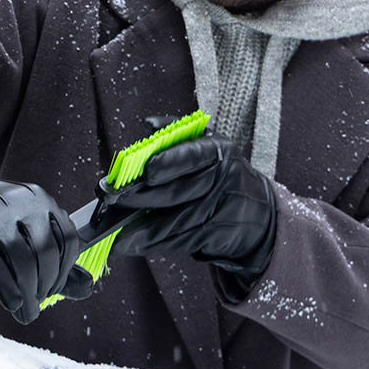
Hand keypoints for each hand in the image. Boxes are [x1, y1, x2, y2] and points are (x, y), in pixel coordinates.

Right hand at [0, 150, 91, 323]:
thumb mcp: (23, 232)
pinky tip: (11, 301)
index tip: (52, 289)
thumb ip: (55, 260)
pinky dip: (5, 288)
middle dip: (44, 286)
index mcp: (38, 199)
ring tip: (24, 309)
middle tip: (35, 305)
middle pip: (44, 251)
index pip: (67, 238)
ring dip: (27, 293)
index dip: (64, 271)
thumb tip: (86, 287)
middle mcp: (18, 201)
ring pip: (19, 258)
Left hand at [98, 135, 276, 277]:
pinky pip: (176, 241)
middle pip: (176, 192)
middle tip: (111, 199)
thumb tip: (147, 124)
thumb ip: (175, 136)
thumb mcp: (207, 147)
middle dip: (140, 198)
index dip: (169, 162)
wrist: (257, 214)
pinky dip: (149, 244)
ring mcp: (218, 211)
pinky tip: (127, 243)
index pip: (192, 155)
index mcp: (217, 152)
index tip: (146, 171)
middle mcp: (221, 180)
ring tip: (112, 229)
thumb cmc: (220, 175)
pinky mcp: (212, 236)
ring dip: (139, 229)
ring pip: (173, 222)